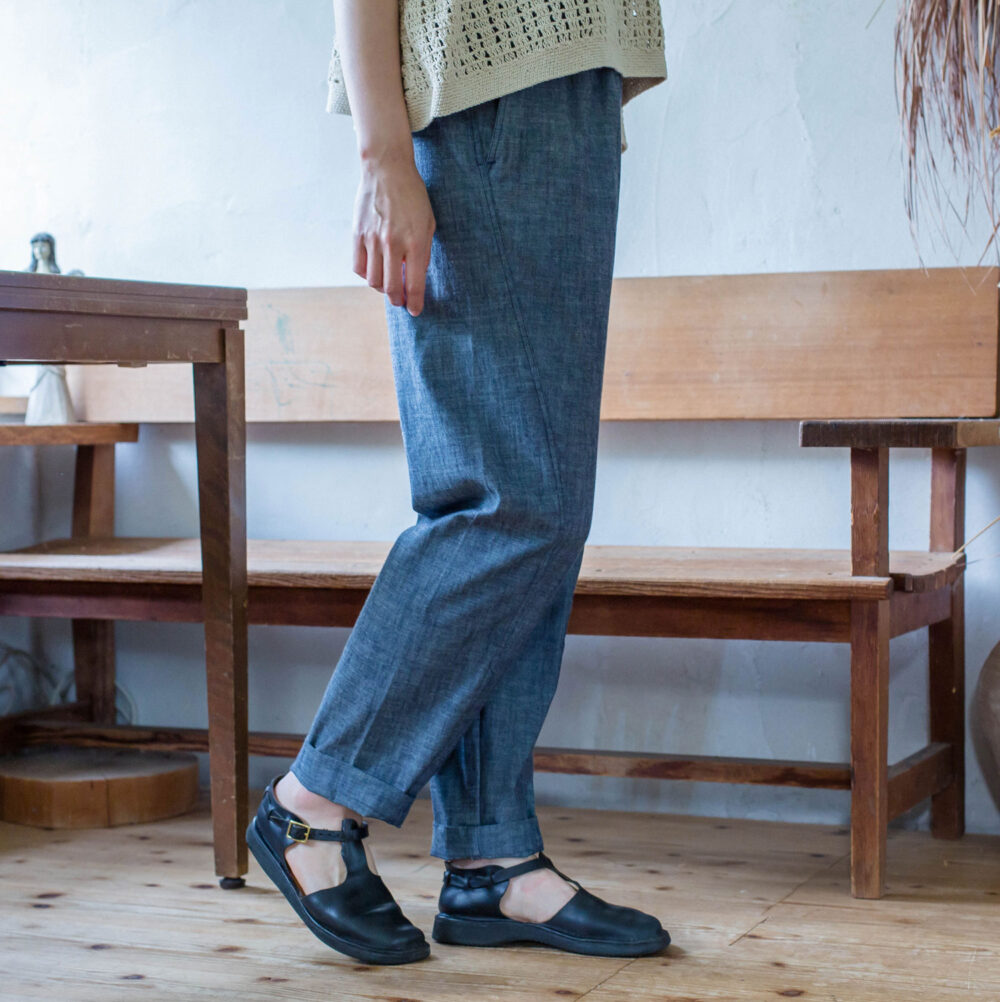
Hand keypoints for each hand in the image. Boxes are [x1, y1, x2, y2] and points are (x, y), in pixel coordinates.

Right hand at [352, 150, 435, 316]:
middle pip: (391, 288)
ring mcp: (373, 240)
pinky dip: (366, 274)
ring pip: (373, 281)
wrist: (387, 169)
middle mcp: (393, 244)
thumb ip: (423, 252)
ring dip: (382, 288)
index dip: (415, 303)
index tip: (415, 311)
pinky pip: (358, 267)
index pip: (414, 284)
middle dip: (398, 300)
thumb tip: (415, 277)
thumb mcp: (428, 223)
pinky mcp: (357, 234)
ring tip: (388, 284)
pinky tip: (374, 270)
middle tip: (401, 301)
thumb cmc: (413, 196)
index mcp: (415, 242)